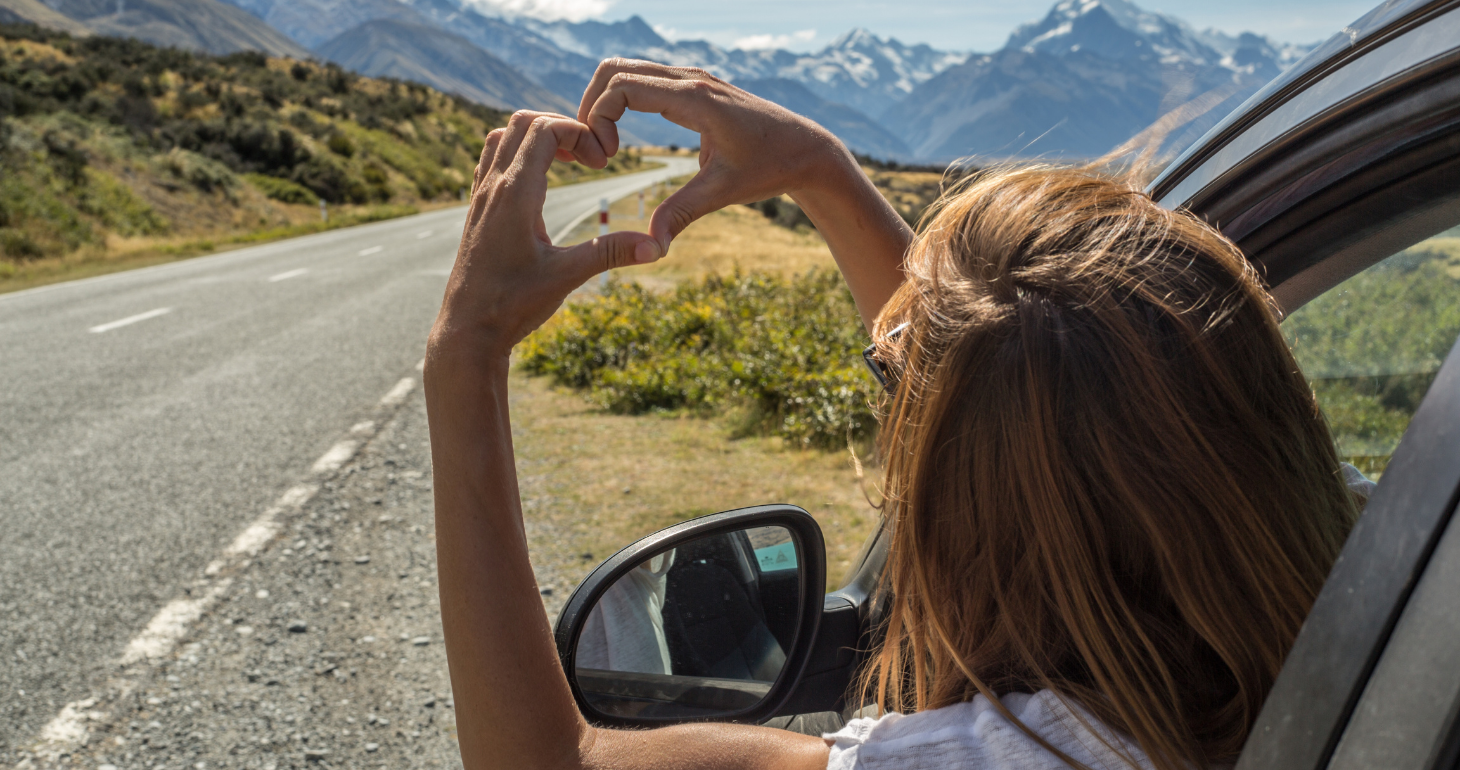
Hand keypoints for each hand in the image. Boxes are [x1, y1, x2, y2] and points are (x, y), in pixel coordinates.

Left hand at [431, 111, 662, 360]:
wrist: (468, 331)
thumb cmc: (512, 305)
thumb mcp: (567, 276)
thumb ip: (611, 254)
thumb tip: (657, 247)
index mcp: (515, 194)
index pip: (544, 129)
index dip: (579, 133)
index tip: (601, 164)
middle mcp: (493, 187)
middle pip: (521, 122)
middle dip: (561, 128)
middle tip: (589, 159)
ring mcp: (480, 197)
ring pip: (502, 137)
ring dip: (537, 138)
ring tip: (567, 163)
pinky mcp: (477, 210)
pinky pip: (492, 160)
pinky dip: (518, 154)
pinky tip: (541, 183)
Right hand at [579, 59, 855, 252]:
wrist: (806, 149)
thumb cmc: (770, 167)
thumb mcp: (723, 192)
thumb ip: (682, 213)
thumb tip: (651, 246)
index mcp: (695, 99)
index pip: (622, 87)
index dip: (600, 119)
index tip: (607, 158)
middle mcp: (691, 79)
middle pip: (615, 69)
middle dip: (592, 106)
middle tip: (595, 150)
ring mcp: (692, 78)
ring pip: (627, 69)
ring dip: (604, 102)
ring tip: (605, 145)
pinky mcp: (694, 86)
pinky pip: (644, 79)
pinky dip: (621, 100)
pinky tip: (622, 136)